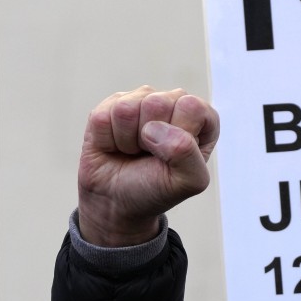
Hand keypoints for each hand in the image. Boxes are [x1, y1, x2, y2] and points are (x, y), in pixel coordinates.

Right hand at [77, 86, 219, 246]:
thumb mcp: (188, 182)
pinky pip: (102, 118)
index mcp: (199, 115)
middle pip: (156, 103)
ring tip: (132, 151)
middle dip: (149, 140)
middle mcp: (170, 101)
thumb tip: (156, 128)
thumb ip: (188, 154)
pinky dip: (106, 141)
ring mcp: (137, 100)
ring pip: (126, 109)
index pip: (191, 107)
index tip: (172, 157)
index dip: (178, 136)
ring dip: (126, 141)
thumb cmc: (156, 188)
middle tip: (148, 155)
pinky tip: (114, 147)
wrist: (117, 201)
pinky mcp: (108, 106)